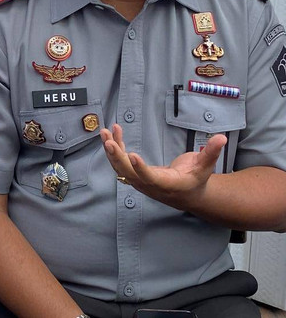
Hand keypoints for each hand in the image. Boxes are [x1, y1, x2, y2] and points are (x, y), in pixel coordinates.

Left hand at [100, 123, 226, 206]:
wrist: (186, 194)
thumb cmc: (196, 179)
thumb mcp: (205, 166)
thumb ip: (211, 152)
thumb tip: (221, 137)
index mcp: (166, 184)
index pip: (150, 178)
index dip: (140, 169)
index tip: (132, 155)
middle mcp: (148, 184)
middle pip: (128, 173)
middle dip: (117, 156)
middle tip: (108, 140)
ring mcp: (139, 180)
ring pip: (119, 167)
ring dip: (111, 150)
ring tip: (105, 132)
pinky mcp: (133, 174)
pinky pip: (119, 162)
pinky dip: (115, 148)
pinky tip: (112, 133)